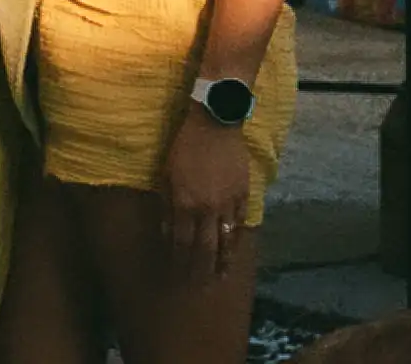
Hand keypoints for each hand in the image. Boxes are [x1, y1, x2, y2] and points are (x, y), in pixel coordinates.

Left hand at [160, 102, 250, 283]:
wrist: (215, 123)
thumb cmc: (184, 146)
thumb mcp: (166, 175)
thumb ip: (167, 207)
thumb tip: (167, 234)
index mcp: (185, 203)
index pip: (181, 243)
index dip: (179, 262)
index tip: (176, 275)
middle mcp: (207, 209)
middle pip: (205, 249)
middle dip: (200, 270)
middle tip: (198, 286)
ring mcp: (228, 203)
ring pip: (226, 241)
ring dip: (222, 263)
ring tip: (220, 278)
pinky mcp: (243, 195)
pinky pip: (240, 224)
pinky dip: (236, 240)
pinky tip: (233, 250)